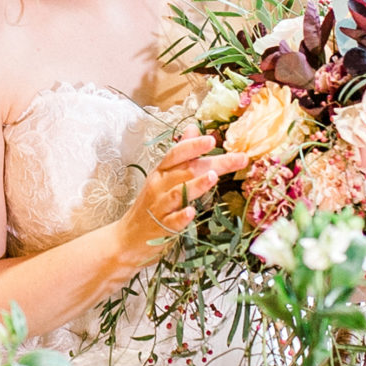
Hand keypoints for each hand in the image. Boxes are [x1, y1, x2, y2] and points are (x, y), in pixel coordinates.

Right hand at [115, 133, 237, 274]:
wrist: (128, 237)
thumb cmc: (150, 205)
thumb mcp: (162, 176)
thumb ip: (180, 154)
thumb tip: (193, 128)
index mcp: (161, 172)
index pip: (176, 154)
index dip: (193, 146)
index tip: (213, 139)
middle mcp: (159, 186)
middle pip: (187, 171)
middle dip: (214, 164)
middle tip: (238, 158)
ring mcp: (159, 207)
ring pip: (178, 193)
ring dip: (196, 185)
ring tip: (213, 177)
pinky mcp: (161, 227)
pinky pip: (172, 221)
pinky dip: (181, 217)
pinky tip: (192, 213)